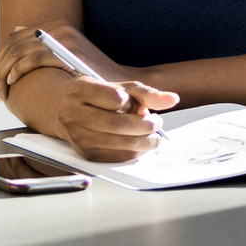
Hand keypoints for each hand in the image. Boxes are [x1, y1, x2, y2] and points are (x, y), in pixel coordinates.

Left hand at [0, 22, 127, 101]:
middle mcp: (58, 27)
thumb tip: (16, 28)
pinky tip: (12, 83)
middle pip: (12, 44)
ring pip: (17, 51)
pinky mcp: (67, 51)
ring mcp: (63, 37)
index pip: (13, 38)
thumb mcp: (64, 54)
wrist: (119, 84)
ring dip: (2, 73)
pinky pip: (31, 59)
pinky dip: (16, 71)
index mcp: (55, 25)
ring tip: (0, 92)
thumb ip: (41, 42)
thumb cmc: (89, 75)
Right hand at [52, 74, 180, 161]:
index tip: (140, 105)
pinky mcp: (85, 154)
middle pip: (119, 124)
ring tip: (152, 133)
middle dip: (146, 125)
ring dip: (145, 140)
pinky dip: (136, 152)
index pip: (116, 99)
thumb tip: (172, 99)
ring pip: (120, 143)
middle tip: (157, 122)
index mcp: (79, 90)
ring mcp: (77, 136)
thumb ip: (146, 93)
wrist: (72, 113)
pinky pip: (118, 157)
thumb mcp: (120, 88)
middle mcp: (73, 113)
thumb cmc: (100, 98)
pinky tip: (140, 143)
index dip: (134, 103)